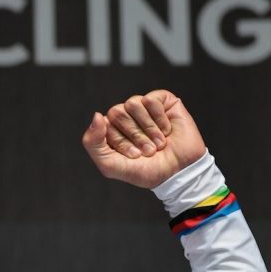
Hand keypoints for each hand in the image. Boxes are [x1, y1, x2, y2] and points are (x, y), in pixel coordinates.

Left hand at [81, 90, 206, 188]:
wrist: (178, 172)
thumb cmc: (145, 170)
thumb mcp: (110, 165)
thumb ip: (92, 143)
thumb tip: (97, 115)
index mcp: (110, 130)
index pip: (104, 125)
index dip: (120, 142)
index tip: (134, 156)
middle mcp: (125, 117)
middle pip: (117, 112)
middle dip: (134, 135)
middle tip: (148, 150)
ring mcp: (143, 108)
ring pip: (133, 104)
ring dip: (148, 128)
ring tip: (158, 142)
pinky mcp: (162, 101)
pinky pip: (150, 99)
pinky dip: (159, 118)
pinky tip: (167, 130)